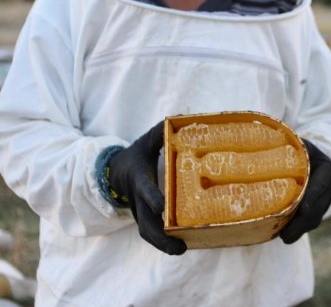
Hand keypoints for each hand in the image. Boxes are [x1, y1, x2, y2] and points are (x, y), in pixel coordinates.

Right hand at [108, 121, 186, 254]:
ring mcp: (138, 209)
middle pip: (145, 221)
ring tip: (181, 250)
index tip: (162, 207)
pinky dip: (161, 241)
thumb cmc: (135, 156)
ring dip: (161, 244)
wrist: (112, 172)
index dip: (152, 197)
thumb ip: (160, 133)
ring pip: (146, 232)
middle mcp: (136, 198)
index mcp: (138, 178)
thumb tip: (178, 118)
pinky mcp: (141, 216)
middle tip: (179, 246)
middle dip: (160, 236)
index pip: (144, 189)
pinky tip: (180, 246)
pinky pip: (149, 232)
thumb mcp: (145, 142)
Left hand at [280, 139, 330, 243]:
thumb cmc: (298, 148)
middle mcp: (329, 187)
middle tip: (286, 234)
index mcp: (328, 169)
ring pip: (315, 218)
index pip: (321, 185)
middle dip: (303, 222)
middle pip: (318, 208)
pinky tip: (284, 234)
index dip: (312, 198)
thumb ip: (288, 148)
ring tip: (284, 237)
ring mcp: (324, 200)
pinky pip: (310, 222)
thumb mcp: (298, 144)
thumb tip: (263, 147)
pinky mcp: (317, 210)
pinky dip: (298, 229)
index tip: (303, 209)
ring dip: (300, 229)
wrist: (308, 157)